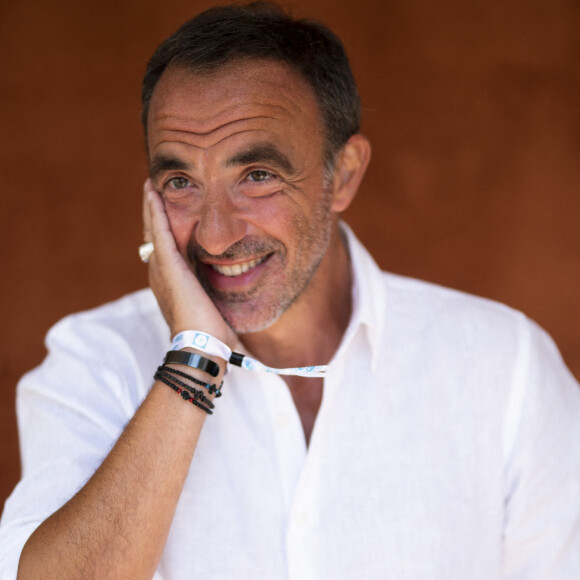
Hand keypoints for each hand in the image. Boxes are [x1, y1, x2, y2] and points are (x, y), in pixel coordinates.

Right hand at [142, 179, 236, 347]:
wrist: (202, 344)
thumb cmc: (211, 332)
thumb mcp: (213, 304)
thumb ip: (215, 291)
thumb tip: (232, 287)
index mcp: (171, 281)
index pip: (165, 247)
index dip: (164, 227)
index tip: (168, 209)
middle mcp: (160, 272)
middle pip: (154, 234)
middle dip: (154, 212)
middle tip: (154, 189)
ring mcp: (160, 268)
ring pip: (153, 229)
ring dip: (152, 206)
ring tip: (151, 185)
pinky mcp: (167, 265)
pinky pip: (158, 231)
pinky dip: (155, 210)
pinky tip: (152, 191)